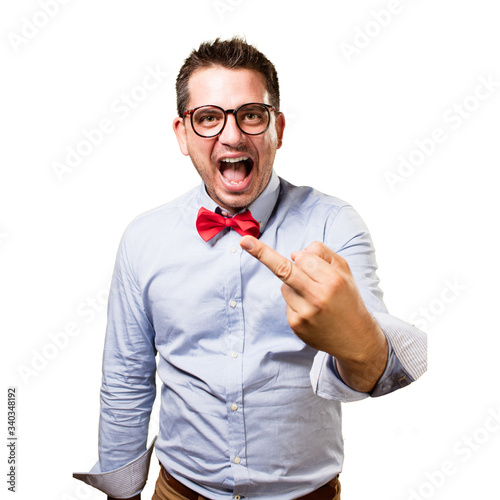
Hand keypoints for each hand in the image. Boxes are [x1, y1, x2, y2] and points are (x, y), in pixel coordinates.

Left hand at [240, 236, 387, 391]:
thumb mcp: (345, 272)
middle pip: (284, 269)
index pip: (303, 258)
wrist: (356, 339)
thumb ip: (323, 254)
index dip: (304, 257)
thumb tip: (294, 254)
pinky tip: (311, 311)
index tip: (288, 251)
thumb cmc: (348, 299)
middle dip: (262, 253)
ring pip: (284, 285)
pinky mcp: (295, 325)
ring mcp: (304, 313)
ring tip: (315, 297)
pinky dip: (295, 301)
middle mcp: (317, 297)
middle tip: (244, 241)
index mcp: (332, 281)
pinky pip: (286, 302)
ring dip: (294, 284)